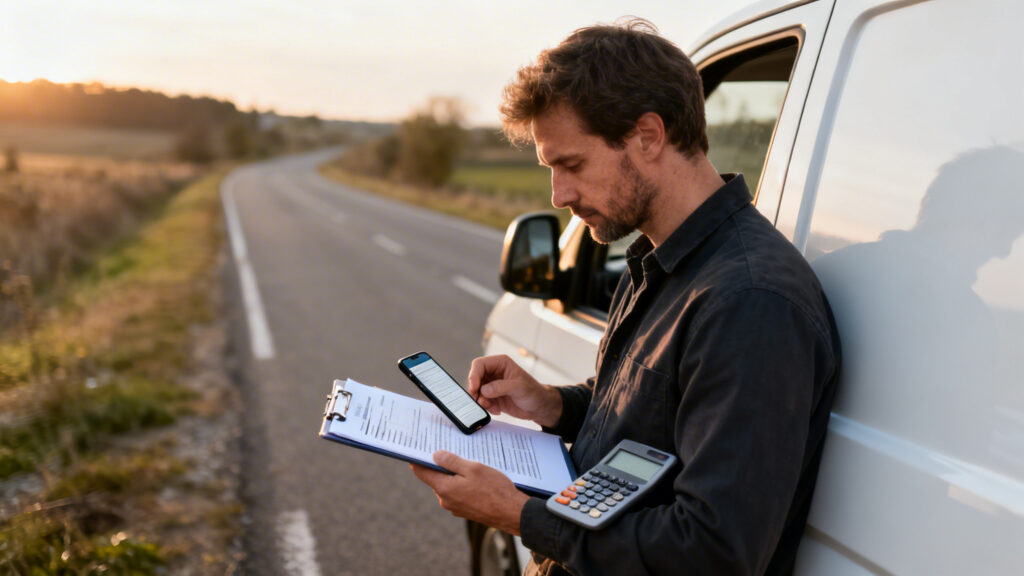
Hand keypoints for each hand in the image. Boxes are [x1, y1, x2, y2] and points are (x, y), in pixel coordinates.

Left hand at [410, 451, 529, 535]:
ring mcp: (455, 507)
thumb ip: (452, 462)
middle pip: (436, 478)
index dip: (418, 459)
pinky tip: (477, 480)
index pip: (421, 472)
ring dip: (455, 475)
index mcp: (444, 488)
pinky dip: (463, 484)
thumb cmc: (495, 490)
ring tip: (471, 467)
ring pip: (449, 485)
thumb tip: (436, 456)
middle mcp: (445, 500)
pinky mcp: (464, 510)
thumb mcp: (473, 468)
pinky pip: (458, 493)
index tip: (418, 449)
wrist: (511, 513)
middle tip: (453, 451)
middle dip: (442, 465)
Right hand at [467, 355, 562, 427]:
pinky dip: (486, 407)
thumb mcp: (519, 387)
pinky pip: (481, 401)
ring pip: (476, 391)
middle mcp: (494, 373)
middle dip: (475, 390)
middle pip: (474, 378)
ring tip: (491, 406)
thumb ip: (501, 387)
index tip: (474, 388)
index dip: (474, 375)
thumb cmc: (533, 392)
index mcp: (500, 363)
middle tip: (479, 400)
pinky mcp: (492, 397)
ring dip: (481, 401)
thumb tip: (483, 390)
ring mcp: (492, 386)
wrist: (539, 407)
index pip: (479, 365)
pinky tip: (497, 410)